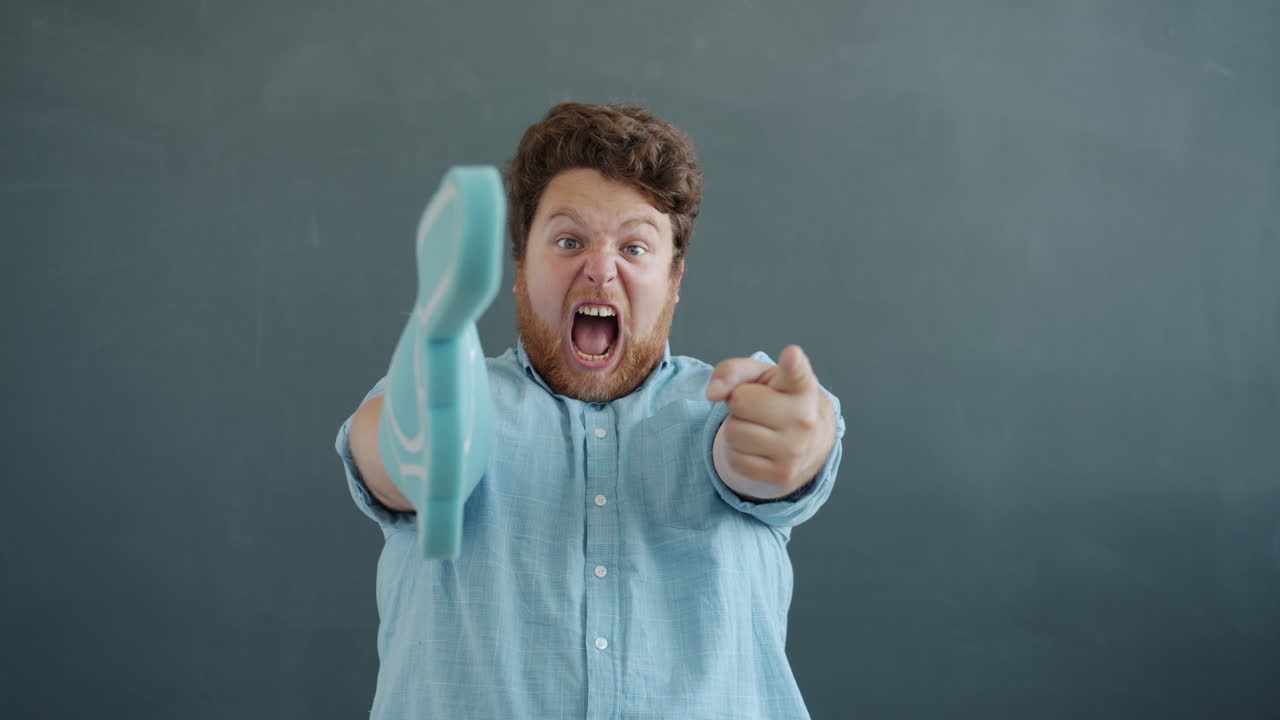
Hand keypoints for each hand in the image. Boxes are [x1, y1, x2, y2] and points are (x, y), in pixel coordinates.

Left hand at [706, 345, 835, 498]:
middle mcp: (803, 418)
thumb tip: (712, 393)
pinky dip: (738, 453)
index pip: (796, 373)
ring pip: (733, 433)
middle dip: (739, 403)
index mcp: (802, 387)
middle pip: (740, 402)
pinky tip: (757, 447)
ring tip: (758, 427)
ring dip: (736, 429)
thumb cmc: (778, 400)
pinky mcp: (781, 475)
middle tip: (758, 408)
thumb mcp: (759, 376)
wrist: (808, 441)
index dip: (792, 364)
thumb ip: (732, 371)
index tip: (792, 355)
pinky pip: (735, 460)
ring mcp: (795, 450)